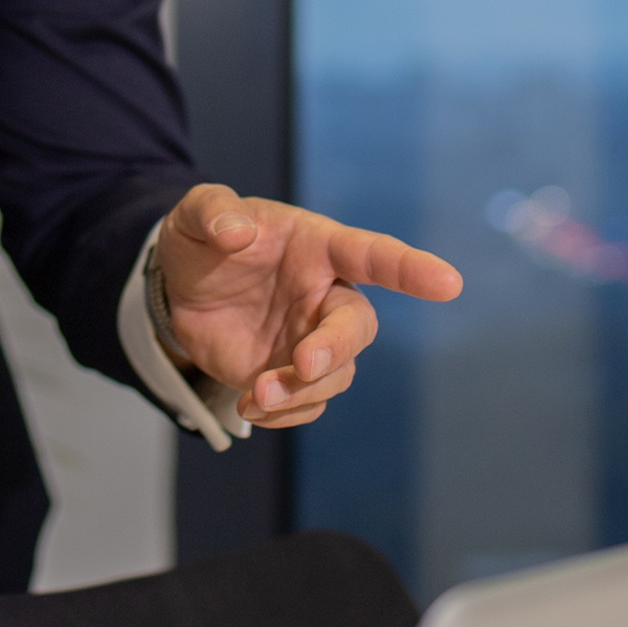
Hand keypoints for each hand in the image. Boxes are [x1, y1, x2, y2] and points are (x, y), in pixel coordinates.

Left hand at [155, 186, 462, 426]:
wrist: (178, 287)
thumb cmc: (203, 239)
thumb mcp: (197, 212)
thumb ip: (214, 212)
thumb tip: (235, 232)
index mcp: (318, 247)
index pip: (372, 254)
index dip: (410, 268)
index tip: (449, 284)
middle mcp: (325, 296)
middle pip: (357, 326)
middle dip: (336, 348)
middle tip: (303, 364)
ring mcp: (310, 340)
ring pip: (336, 375)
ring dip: (302, 391)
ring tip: (255, 394)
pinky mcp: (289, 375)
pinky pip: (308, 405)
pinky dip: (286, 414)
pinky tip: (251, 406)